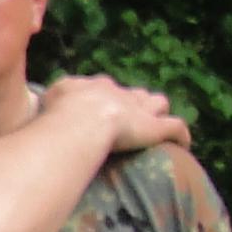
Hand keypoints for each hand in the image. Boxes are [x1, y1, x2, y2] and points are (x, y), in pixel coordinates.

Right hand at [40, 74, 189, 155]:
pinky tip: (182, 144)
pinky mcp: (157, 127)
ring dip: (156, 111)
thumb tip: (49, 102)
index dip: (104, 97)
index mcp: (97, 86)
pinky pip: (176, 128)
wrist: (83, 119)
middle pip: (133, 93)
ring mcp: (142, 109)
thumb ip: (54, 96)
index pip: (104, 87)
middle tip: (127, 117)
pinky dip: (180, 136)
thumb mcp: (51, 95)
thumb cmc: (62, 111)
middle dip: (133, 102)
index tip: (97, 109)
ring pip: (157, 103)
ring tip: (153, 124)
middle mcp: (122, 93)